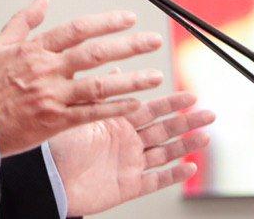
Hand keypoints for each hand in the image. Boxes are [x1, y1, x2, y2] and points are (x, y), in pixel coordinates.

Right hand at [0, 0, 163, 156]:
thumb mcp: (2, 44)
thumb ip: (25, 19)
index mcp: (36, 50)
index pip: (77, 30)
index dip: (106, 22)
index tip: (129, 18)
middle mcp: (48, 71)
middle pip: (95, 54)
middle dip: (129, 45)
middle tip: (153, 39)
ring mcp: (53, 96)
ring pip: (99, 85)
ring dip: (131, 80)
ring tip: (156, 75)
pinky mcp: (56, 121)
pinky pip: (91, 114)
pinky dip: (115, 109)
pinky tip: (136, 105)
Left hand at [48, 90, 214, 215]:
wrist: (45, 176)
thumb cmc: (56, 144)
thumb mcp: (81, 112)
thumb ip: (102, 93)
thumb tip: (114, 68)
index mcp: (115, 122)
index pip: (149, 109)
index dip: (170, 103)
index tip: (190, 94)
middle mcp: (125, 142)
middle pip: (163, 129)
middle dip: (186, 121)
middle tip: (207, 111)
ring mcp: (128, 163)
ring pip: (165, 153)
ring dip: (186, 144)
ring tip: (206, 135)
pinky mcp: (128, 185)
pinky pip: (155, 180)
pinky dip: (174, 175)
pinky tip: (190, 166)